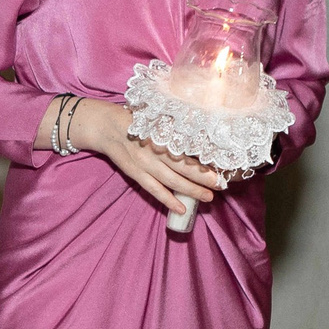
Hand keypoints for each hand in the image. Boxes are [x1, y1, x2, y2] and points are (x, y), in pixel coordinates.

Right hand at [65, 98, 227, 212]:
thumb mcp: (155, 119)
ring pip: (172, 181)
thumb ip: (173, 129)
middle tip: (220, 186)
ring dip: (191, 191)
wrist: (106, 127)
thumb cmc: (135, 121)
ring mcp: (145, 164)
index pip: (189, 151)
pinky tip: (182, 208)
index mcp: (163, 135)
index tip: (221, 167)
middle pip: (184, 168)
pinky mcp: (136, 174)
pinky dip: (169, 200)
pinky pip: (154, 190)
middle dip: (204, 178)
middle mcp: (156, 150)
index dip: (205, 162)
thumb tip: (198, 137)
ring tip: (208, 198)